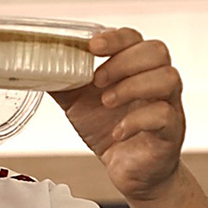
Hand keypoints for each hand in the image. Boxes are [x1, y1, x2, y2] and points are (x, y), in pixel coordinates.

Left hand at [50, 28, 184, 201]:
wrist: (130, 170)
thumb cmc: (107, 129)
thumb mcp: (77, 102)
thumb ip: (61, 81)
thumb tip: (37, 65)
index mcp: (133, 67)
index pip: (134, 37)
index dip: (115, 38)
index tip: (92, 47)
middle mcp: (155, 81)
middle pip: (156, 51)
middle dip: (122, 62)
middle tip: (97, 81)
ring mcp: (168, 105)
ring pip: (167, 78)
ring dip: (132, 87)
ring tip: (107, 102)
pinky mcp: (171, 131)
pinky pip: (164, 115)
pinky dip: (136, 121)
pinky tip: (117, 131)